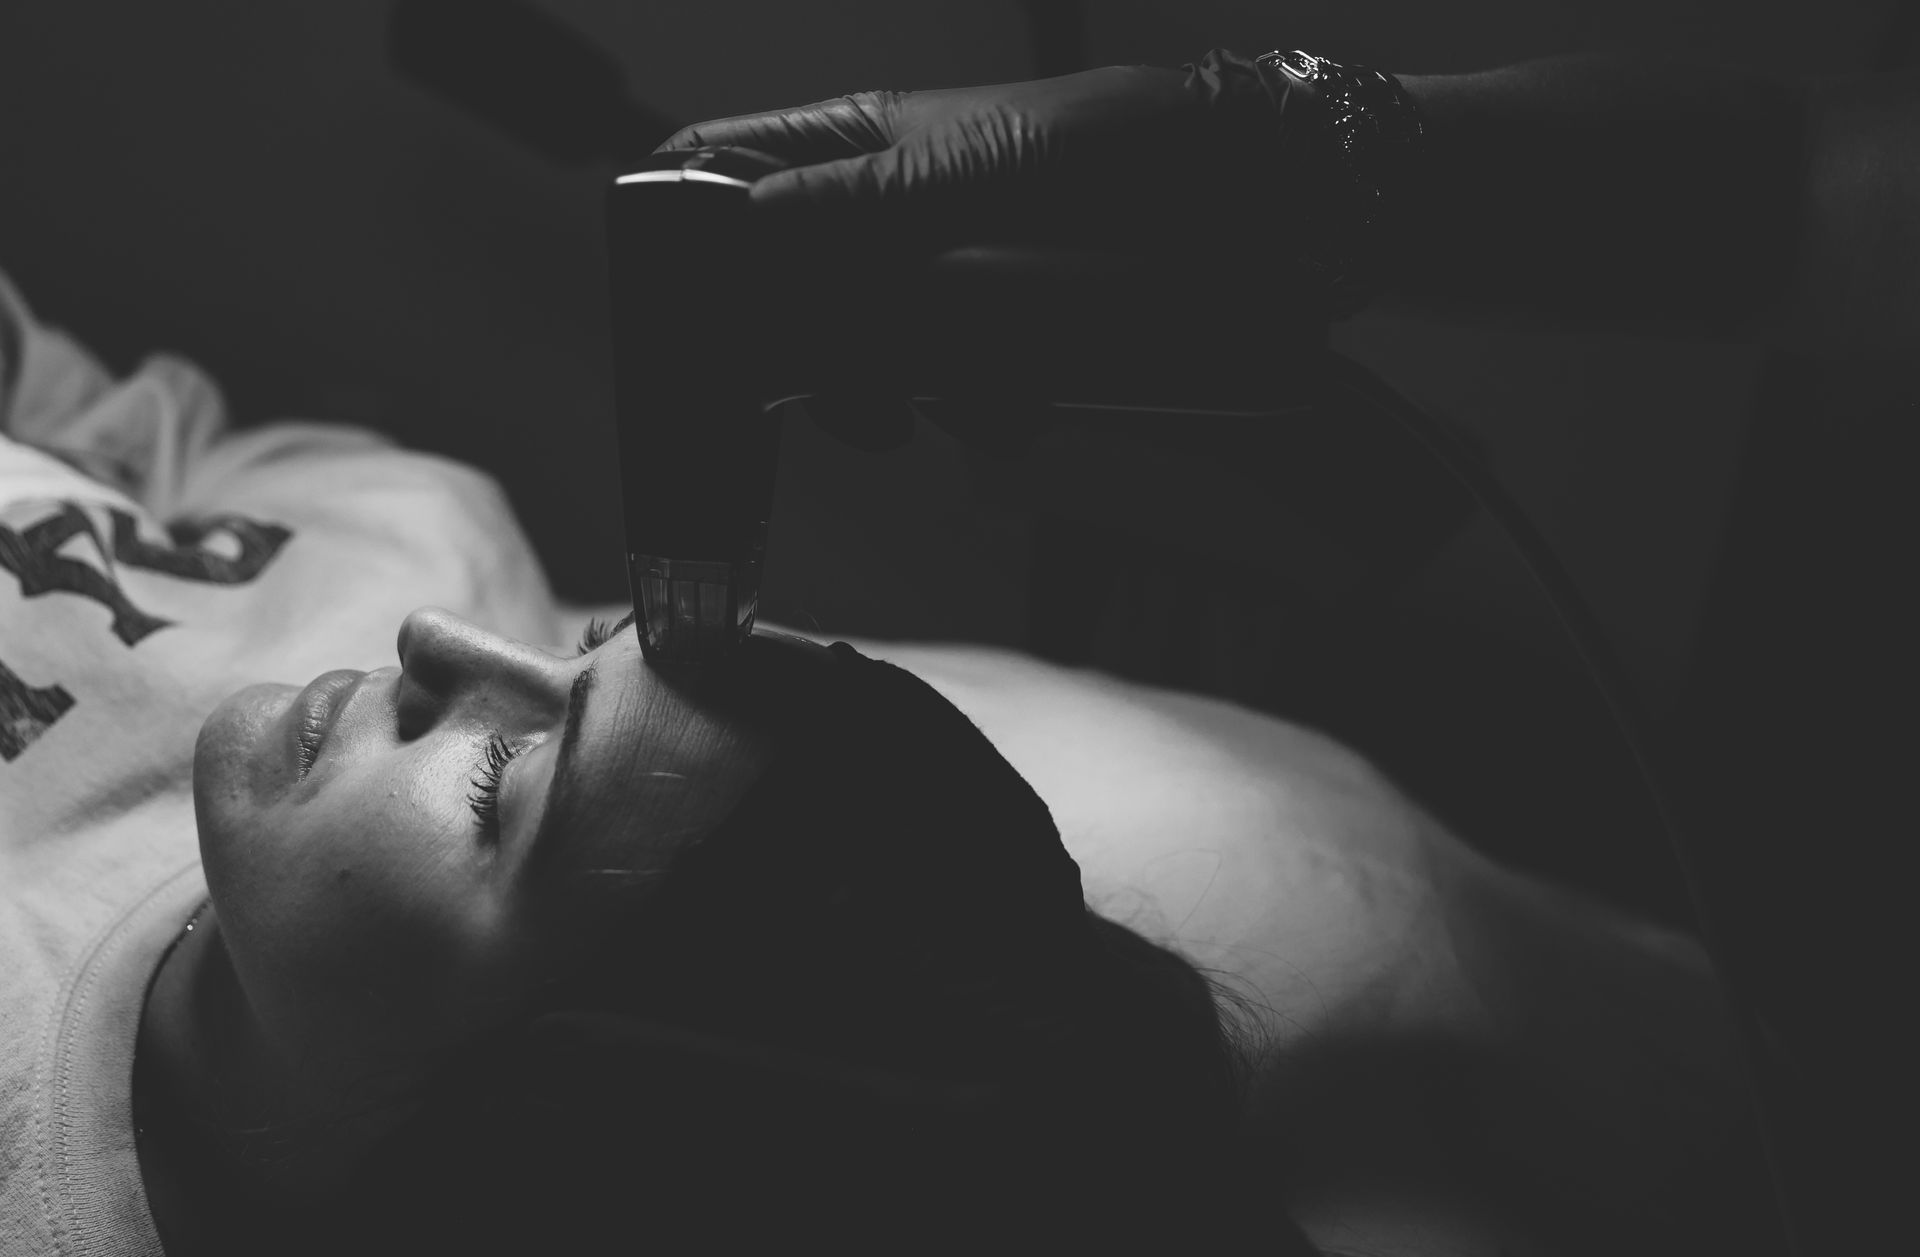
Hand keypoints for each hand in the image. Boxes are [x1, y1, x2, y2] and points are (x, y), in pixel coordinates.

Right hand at [652, 51, 1318, 452]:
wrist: (1274, 211)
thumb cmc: (1137, 152)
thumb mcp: (989, 167)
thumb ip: (866, 204)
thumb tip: (746, 227)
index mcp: (866, 142)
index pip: (723, 168)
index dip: (687, 231)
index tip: (687, 315)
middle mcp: (890, 212)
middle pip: (779, 291)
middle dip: (798, 353)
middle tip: (841, 401)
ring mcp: (946, 281)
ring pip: (858, 358)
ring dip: (890, 394)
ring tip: (936, 409)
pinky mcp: (1003, 343)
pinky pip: (946, 397)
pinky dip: (972, 412)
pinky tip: (1014, 409)